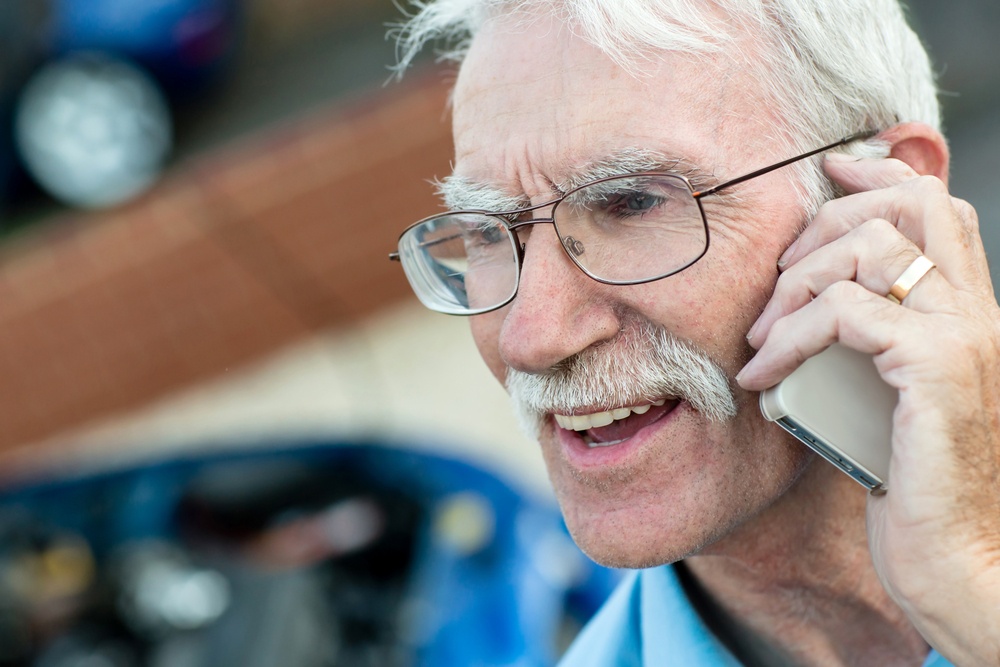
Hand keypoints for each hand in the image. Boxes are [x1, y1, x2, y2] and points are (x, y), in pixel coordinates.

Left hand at [736, 140, 999, 664]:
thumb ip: (860, 340)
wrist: (952, 556)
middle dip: (824, 222)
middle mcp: (975, 311)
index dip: (880, 172)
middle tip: (775, 277)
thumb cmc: (906, 478)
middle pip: (909, 204)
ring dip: (794, 283)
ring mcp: (963, 336)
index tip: (826, 170)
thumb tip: (798, 306)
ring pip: (872, 247)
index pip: (936, 204)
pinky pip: (846, 312)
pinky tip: (761, 374)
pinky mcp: (937, 369)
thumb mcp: (878, 390)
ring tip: (759, 337)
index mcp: (966, 309)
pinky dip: (788, 335)